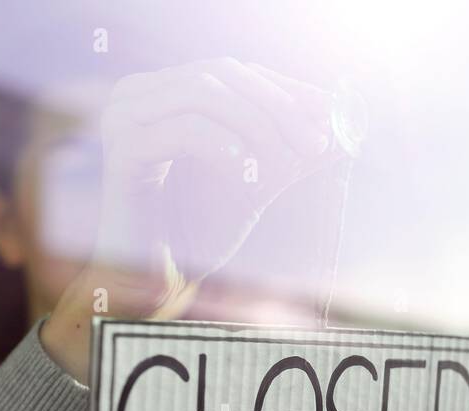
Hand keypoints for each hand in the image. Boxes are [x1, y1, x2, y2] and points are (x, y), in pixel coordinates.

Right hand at [42, 59, 338, 381]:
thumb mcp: (254, 184)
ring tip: (285, 161)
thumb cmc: (196, 232)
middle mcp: (136, 95)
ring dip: (256, 124)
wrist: (153, 282)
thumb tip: (347, 133)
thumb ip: (291, 155)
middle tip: (315, 142)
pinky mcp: (121, 153)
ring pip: (201, 93)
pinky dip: (219, 142)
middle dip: (276, 107)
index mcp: (161, 92)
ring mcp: (122, 119)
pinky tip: (244, 164)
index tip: (329, 113)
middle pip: (219, 74)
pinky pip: (180, 129)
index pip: (232, 71)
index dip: (284, 88)